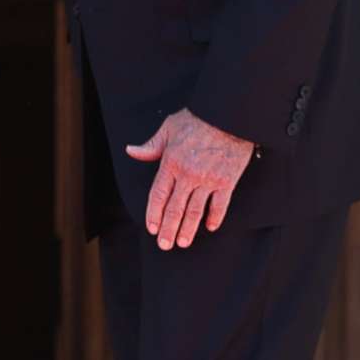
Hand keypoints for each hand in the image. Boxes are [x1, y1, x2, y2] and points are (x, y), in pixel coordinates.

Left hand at [125, 109, 254, 249]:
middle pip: (175, 208)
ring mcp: (208, 179)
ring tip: (183, 243)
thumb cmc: (197, 119)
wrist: (228, 115)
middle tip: (165, 245)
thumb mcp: (169, 128)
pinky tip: (210, 228)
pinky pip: (220, 205)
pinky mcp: (227, 181)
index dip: (154, 214)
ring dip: (188, 229)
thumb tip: (131, 151)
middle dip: (168, 229)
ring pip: (195, 211)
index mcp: (171, 162)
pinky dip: (215, 217)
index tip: (152, 229)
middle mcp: (188, 174)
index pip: (159, 195)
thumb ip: (151, 145)